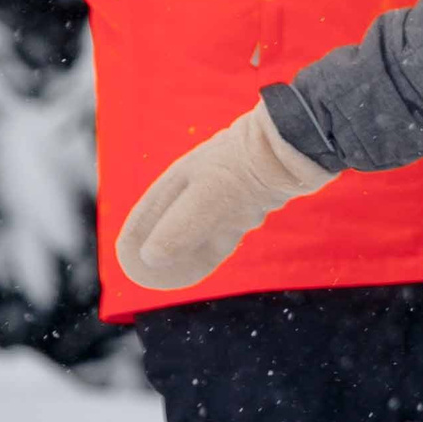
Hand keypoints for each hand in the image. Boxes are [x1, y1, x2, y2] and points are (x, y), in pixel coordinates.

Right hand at [116, 102, 336, 289]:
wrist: (294, 148)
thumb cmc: (245, 169)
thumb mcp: (206, 199)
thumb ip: (178, 229)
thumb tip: (151, 257)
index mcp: (179, 178)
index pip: (147, 213)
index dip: (135, 239)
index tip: (128, 262)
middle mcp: (200, 181)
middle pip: (172, 219)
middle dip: (161, 246)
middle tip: (154, 273)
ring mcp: (226, 187)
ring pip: (201, 223)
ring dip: (191, 245)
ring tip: (181, 269)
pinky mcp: (252, 194)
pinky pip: (228, 223)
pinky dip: (219, 240)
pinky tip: (220, 250)